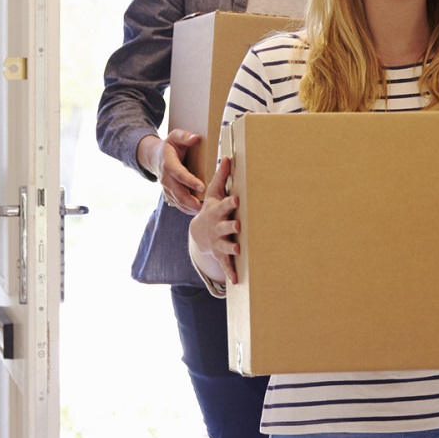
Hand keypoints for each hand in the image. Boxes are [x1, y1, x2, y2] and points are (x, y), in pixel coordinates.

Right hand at [137, 129, 205, 214]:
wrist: (155, 157)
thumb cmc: (170, 146)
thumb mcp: (175, 136)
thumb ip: (184, 136)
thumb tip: (195, 138)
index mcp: (169, 164)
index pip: (180, 175)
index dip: (190, 181)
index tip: (202, 187)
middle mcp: (166, 179)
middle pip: (178, 193)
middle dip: (190, 201)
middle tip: (204, 207)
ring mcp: (166, 188)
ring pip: (178, 201)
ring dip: (190, 207)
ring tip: (204, 211)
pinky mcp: (169, 194)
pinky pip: (177, 204)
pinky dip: (186, 209)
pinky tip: (197, 211)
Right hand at [188, 157, 239, 286]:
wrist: (199, 232)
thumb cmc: (212, 209)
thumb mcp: (214, 193)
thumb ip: (221, 177)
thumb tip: (228, 156)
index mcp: (218, 212)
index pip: (225, 205)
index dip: (230, 202)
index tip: (237, 198)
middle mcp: (218, 228)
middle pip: (225, 226)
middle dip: (231, 226)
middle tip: (237, 225)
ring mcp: (219, 242)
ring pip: (226, 246)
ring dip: (232, 248)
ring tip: (239, 249)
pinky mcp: (221, 255)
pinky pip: (226, 264)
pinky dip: (231, 272)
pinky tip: (237, 280)